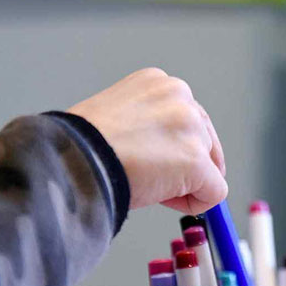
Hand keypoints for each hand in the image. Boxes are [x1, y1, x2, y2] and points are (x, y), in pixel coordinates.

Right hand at [68, 68, 226, 213]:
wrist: (72, 160)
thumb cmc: (80, 145)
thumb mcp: (117, 115)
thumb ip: (149, 125)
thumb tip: (166, 153)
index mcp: (158, 82)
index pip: (186, 119)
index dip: (171, 148)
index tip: (150, 160)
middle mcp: (180, 95)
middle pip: (203, 142)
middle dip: (181, 165)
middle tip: (147, 176)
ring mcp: (191, 127)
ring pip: (208, 167)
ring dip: (182, 183)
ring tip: (144, 181)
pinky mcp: (196, 160)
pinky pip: (214, 193)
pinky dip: (194, 204)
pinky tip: (161, 198)